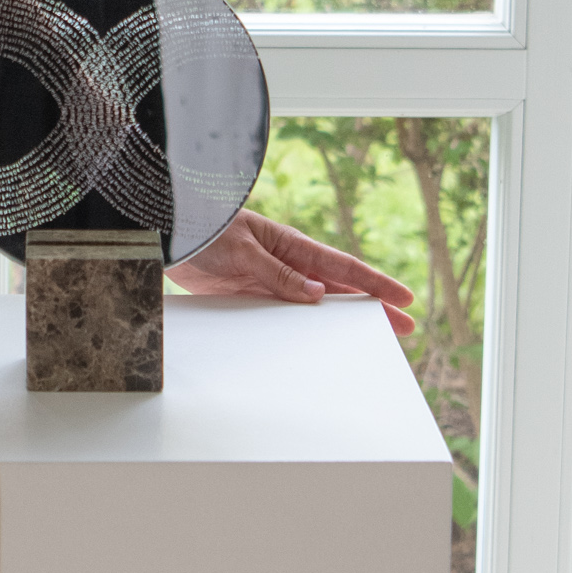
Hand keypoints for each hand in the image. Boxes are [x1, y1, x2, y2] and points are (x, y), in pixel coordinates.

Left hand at [164, 208, 415, 336]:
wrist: (166, 230)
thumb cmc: (204, 227)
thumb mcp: (243, 249)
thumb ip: (277, 273)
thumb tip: (318, 295)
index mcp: (292, 245)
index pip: (343, 266)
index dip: (376, 283)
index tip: (406, 298)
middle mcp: (288, 264)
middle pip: (338, 290)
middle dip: (372, 308)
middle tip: (405, 328)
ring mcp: (272, 280)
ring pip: (316, 306)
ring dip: (341, 322)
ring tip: (369, 341)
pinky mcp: (252, 295)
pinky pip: (286, 315)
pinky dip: (305, 330)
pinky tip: (318, 346)